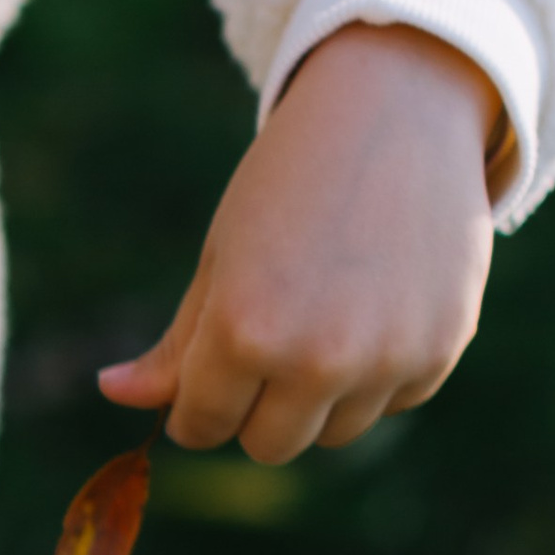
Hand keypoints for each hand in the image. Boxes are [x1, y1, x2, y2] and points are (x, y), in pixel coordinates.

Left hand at [98, 24, 500, 463]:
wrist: (396, 109)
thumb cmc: (288, 181)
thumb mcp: (220, 258)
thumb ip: (176, 343)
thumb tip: (114, 394)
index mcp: (242, 332)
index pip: (201, 425)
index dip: (196, 404)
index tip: (207, 375)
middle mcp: (316, 358)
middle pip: (267, 444)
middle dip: (256, 408)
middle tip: (269, 339)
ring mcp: (385, 359)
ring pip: (333, 433)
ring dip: (319, 397)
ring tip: (324, 314)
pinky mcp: (440, 351)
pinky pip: (391, 403)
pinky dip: (376, 374)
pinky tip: (373, 305)